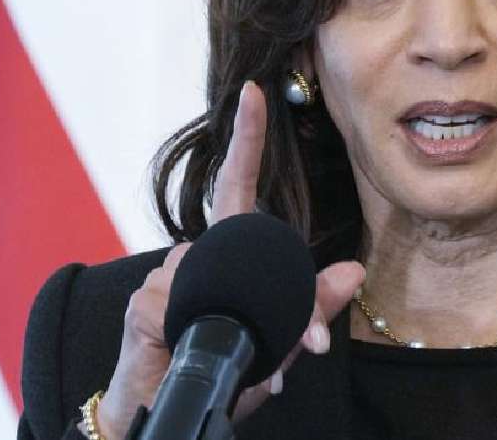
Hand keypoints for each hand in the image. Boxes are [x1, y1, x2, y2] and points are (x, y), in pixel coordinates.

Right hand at [93, 82, 364, 438]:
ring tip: (244, 356)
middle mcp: (194, 255)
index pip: (238, 186)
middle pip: (232, 242)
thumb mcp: (279, 342)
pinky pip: (181, 309)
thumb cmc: (222, 363)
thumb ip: (312, 309)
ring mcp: (165, 276)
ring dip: (237, 322)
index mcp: (228, 253)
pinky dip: (200, 336)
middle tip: (290, 342)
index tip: (255, 91)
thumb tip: (353, 272)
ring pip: (210, 279)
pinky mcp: (143, 306)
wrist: (166, 405)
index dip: (247, 138)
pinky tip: (193, 350)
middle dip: (265, 289)